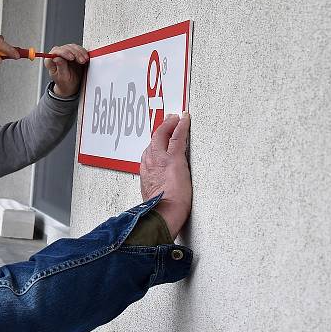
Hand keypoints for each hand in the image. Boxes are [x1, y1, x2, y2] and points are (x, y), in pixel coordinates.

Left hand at [44, 44, 87, 96]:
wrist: (70, 84)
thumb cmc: (64, 82)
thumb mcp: (63, 77)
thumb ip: (60, 67)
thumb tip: (57, 58)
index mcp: (50, 61)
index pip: (55, 52)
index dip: (64, 53)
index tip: (72, 58)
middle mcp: (56, 55)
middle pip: (65, 48)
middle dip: (75, 54)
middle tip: (81, 61)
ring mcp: (64, 52)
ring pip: (72, 47)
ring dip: (80, 53)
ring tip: (84, 60)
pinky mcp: (71, 52)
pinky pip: (77, 49)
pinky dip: (82, 52)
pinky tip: (85, 57)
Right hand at [139, 113, 191, 237]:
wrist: (163, 213)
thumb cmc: (160, 210)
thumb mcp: (152, 196)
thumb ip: (155, 188)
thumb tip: (160, 189)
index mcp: (145, 172)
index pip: (149, 152)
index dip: (155, 143)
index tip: (160, 137)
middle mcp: (149, 162)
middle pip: (154, 140)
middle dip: (161, 128)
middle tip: (168, 121)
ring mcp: (160, 159)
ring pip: (163, 136)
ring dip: (169, 125)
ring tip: (175, 119)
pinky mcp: (174, 158)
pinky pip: (177, 137)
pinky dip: (181, 126)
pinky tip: (184, 119)